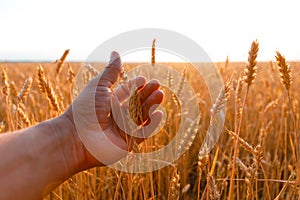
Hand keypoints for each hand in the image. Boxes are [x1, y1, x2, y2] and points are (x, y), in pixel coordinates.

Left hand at [64, 51, 163, 167]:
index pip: (125, 92)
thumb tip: (115, 51)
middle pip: (136, 103)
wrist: (75, 138)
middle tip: (157, 85)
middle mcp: (115, 116)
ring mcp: (122, 130)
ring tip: (160, 94)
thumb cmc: (84, 110)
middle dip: (147, 94)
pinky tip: (158, 114)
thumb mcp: (99, 86)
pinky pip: (142, 133)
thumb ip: (111, 71)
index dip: (135, 85)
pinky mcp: (127, 144)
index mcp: (108, 102)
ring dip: (151, 106)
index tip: (144, 79)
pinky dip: (151, 125)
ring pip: (141, 116)